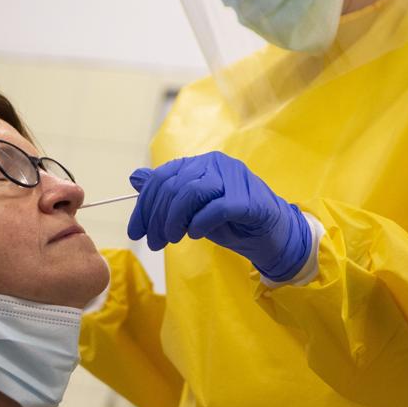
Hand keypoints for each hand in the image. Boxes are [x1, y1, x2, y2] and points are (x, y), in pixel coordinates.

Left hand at [127, 152, 311, 281]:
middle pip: (174, 185)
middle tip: (153, 243)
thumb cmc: (231, 222)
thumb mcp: (192, 210)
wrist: (271, 236)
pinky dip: (202, 222)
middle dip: (157, 216)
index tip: (136, 232)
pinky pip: (218, 207)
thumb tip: (136, 177)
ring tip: (172, 239)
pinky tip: (196, 234)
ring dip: (175, 219)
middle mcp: (217, 164)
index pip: (163, 177)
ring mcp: (236, 178)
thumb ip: (167, 193)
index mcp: (202, 163)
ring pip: (193, 191)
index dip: (145, 206)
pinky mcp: (250, 199)